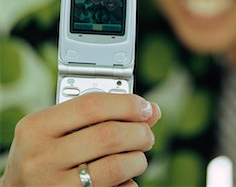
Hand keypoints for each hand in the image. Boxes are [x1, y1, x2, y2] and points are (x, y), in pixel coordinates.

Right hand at [0, 93, 159, 186]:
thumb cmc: (42, 154)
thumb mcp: (57, 127)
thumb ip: (97, 114)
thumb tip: (150, 110)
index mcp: (37, 127)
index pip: (91, 105)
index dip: (126, 103)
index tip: (144, 106)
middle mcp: (42, 158)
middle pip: (108, 136)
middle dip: (139, 132)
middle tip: (146, 133)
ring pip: (115, 167)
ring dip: (138, 159)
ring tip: (137, 156)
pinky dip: (128, 183)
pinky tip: (124, 178)